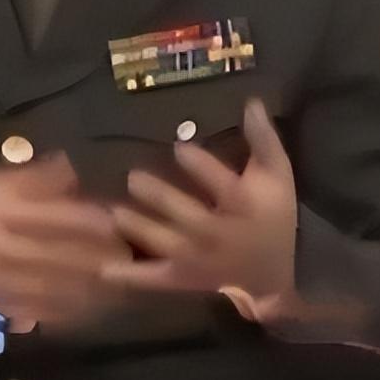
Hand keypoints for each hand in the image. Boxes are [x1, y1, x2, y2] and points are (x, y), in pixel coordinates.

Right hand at [0, 151, 132, 331]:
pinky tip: (95, 300)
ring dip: (101, 283)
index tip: (118, 214)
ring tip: (123, 272)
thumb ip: (28, 178)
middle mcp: (7, 250)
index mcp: (1, 213)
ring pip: (68, 288)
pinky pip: (52, 312)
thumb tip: (71, 167)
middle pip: (71, 255)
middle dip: (108, 253)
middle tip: (133, 245)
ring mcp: (8, 284)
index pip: (61, 217)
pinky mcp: (7, 308)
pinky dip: (79, 307)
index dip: (96, 218)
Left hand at [99, 97, 297, 300]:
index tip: (180, 147)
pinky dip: (131, 276)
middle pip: (189, 217)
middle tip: (132, 177)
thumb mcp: (276, 175)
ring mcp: (199, 260)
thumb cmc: (271, 213)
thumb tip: (250, 100)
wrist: (276, 273)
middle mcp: (219, 234)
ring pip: (167, 246)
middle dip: (161, 199)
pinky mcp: (184, 278)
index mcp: (243, 206)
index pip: (224, 186)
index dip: (202, 168)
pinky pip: (156, 279)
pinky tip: (103, 269)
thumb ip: (262, 138)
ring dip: (140, 230)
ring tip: (113, 212)